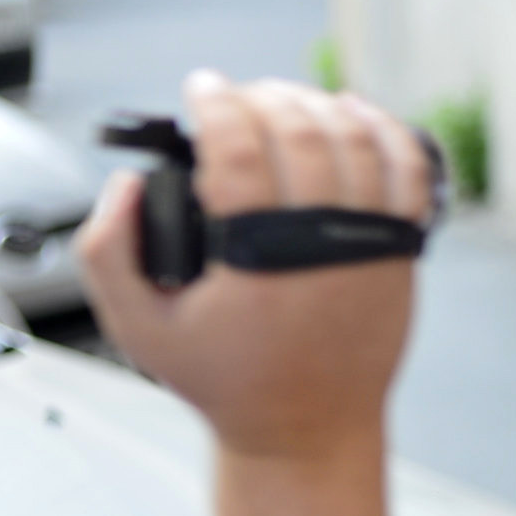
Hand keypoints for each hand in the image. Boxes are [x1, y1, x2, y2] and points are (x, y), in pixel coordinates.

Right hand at [81, 70, 426, 461]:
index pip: (239, 149)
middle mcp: (322, 246)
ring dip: (316, 104)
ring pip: (356, 140)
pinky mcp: (403, 251)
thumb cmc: (228, 379)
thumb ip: (107, 249)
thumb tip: (128, 182)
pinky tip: (353, 114)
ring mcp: (371, 246)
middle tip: (238, 96)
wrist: (308, 428)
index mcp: (257, 260)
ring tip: (284, 100)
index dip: (216, 104)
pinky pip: (408, 169)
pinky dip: (384, 129)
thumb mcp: (137, 328)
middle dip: (263, 97)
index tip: (202, 88)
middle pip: (300, 132)